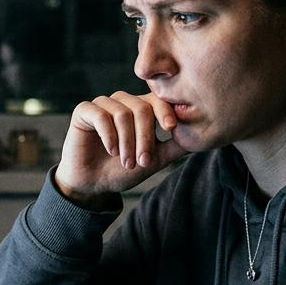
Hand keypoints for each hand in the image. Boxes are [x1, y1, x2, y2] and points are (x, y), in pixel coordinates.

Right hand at [55, 91, 188, 206]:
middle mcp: (122, 102)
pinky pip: (100, 115)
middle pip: (141, 108)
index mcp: (140, 108)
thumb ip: (174, 146)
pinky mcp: (84, 111)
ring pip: (122, 113)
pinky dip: (109, 135)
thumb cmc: (123, 170)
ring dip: (127, 142)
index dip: (165, 111)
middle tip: (143, 161)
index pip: (157, 101)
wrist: (93, 184)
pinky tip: (111, 151)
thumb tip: (201, 136)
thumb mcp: (154, 160)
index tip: (170, 128)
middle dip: (145, 137)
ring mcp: (103, 105)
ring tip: (126, 162)